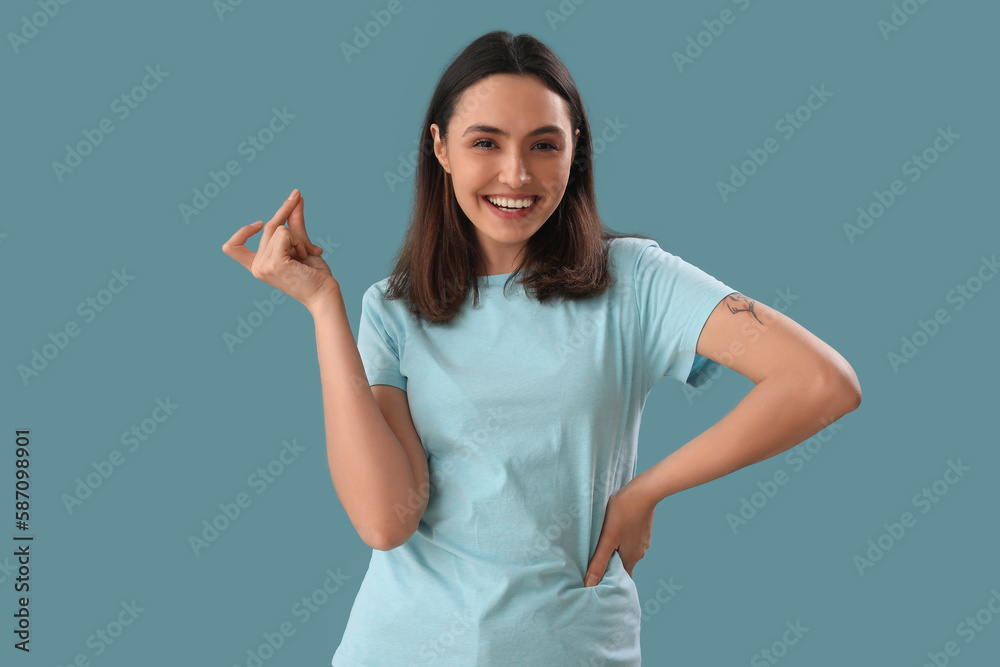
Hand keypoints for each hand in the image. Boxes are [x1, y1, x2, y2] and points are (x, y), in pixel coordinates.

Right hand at [222, 189, 337, 309]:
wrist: (325, 292)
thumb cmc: (315, 273)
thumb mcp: (301, 243)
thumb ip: (295, 222)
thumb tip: (297, 197)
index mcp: (258, 266)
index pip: (231, 247)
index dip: (242, 232)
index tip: (261, 222)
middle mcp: (257, 267)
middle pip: (268, 228)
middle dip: (285, 210)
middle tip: (297, 195)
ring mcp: (263, 266)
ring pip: (279, 229)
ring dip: (298, 237)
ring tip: (306, 254)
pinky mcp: (274, 264)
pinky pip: (285, 234)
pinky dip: (298, 240)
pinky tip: (305, 255)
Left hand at [584, 479, 656, 586]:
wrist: (643, 491)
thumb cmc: (623, 512)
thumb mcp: (608, 538)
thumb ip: (599, 561)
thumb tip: (589, 585)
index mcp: (631, 558)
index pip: (621, 579)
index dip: (609, 581)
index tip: (596, 581)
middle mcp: (639, 552)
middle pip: (622, 565)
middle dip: (609, 566)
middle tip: (593, 562)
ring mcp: (642, 540)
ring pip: (625, 551)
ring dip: (614, 551)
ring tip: (599, 545)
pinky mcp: (642, 529)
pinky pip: (629, 539)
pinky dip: (620, 539)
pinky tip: (612, 531)